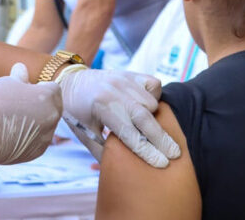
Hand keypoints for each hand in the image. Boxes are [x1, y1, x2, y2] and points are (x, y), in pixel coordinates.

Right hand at [0, 63, 61, 178]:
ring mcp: (46, 136)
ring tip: (13, 119)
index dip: (39, 87)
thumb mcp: (5, 83)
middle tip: (19, 103)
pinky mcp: (38, 151)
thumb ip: (19, 76)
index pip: (53, 88)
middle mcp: (53, 117)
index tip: (24, 90)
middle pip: (54, 106)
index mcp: (48, 97)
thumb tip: (22, 68)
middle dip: (41, 104)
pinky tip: (12, 133)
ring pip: (46, 124)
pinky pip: (38, 139)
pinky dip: (30, 136)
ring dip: (36, 120)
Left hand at [59, 68, 180, 167]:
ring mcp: (124, 80)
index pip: (129, 133)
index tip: (162, 163)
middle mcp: (114, 91)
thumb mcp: (84, 133)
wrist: (69, 81)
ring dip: (154, 119)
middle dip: (161, 139)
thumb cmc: (76, 111)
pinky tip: (147, 107)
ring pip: (152, 103)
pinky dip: (155, 97)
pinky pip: (154, 85)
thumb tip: (122, 170)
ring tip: (151, 131)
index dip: (146, 150)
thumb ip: (102, 150)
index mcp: (101, 107)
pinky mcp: (131, 73)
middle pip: (145, 118)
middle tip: (174, 154)